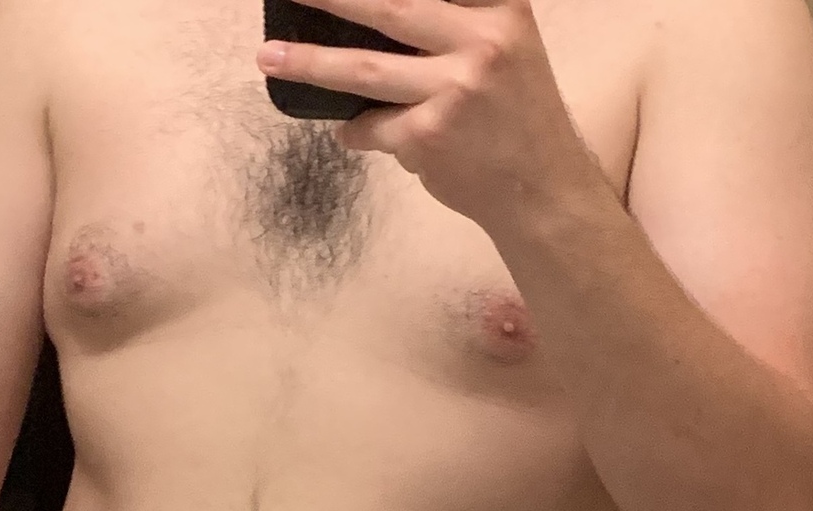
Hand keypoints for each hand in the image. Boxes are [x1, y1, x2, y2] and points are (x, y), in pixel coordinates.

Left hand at [257, 0, 602, 235]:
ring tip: (269, 57)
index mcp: (501, 9)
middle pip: (389, 5)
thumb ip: (456, 24)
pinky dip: (357, 131)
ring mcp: (455, 89)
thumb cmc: (517, 117)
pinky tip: (353, 132)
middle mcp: (482, 41)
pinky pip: (373, 126)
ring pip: (364, 68)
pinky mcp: (430, 135)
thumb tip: (377, 15)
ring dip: (310, 63)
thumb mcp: (506, 48)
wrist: (543, 190)